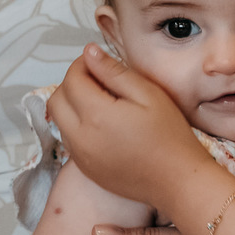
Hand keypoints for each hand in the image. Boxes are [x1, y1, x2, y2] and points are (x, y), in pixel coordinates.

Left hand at [48, 44, 211, 206]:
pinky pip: (69, 140)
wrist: (177, 181)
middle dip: (72, 83)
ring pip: (59, 120)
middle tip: (98, 80)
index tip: (99, 63)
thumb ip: (115, 72)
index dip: (82, 65)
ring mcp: (80, 156)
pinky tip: (104, 127)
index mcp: (96, 114)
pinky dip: (77, 126)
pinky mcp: (86, 169)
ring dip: (72, 105)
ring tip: (102, 103)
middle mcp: (79, 136)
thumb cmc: (170, 136)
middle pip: (57, 99)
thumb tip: (89, 53)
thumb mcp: (149, 95)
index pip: (72, 79)